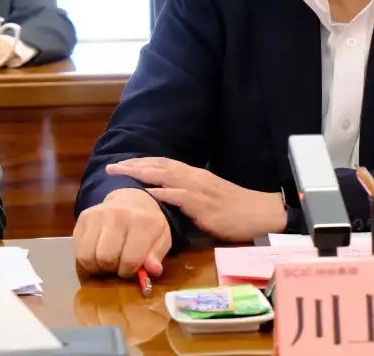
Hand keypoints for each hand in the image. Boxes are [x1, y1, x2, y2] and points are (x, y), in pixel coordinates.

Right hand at [73, 187, 171, 277]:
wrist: (130, 199)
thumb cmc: (147, 224)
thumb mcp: (161, 238)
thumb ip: (157, 255)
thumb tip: (153, 270)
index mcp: (143, 221)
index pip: (130, 259)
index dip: (130, 271)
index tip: (131, 267)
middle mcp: (118, 215)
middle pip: (106, 258)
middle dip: (112, 268)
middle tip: (118, 263)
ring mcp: (98, 214)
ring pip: (87, 256)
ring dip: (97, 265)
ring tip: (107, 259)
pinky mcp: (84, 217)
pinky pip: (77, 250)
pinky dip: (86, 258)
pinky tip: (97, 252)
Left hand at [106, 157, 286, 241]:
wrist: (261, 212)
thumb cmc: (237, 208)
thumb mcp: (209, 197)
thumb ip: (189, 195)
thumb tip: (169, 198)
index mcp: (196, 175)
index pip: (164, 163)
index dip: (142, 162)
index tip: (122, 164)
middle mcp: (195, 178)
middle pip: (160, 166)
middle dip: (134, 165)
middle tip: (111, 167)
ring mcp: (200, 191)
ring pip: (167, 176)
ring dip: (143, 174)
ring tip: (122, 174)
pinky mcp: (205, 206)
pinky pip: (181, 197)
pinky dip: (164, 194)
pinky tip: (149, 194)